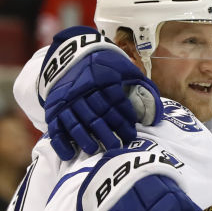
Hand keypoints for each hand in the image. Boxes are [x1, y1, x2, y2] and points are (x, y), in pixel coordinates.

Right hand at [40, 27, 162, 159]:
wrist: (71, 54)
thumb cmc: (105, 66)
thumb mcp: (124, 69)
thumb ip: (143, 87)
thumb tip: (157, 116)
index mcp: (102, 77)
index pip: (114, 100)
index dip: (124, 117)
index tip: (132, 132)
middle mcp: (82, 90)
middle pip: (96, 114)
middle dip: (108, 132)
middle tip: (119, 146)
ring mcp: (66, 101)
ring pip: (76, 122)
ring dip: (85, 138)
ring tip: (96, 150)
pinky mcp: (54, 109)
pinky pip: (55, 128)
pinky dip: (61, 143)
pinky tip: (70, 155)